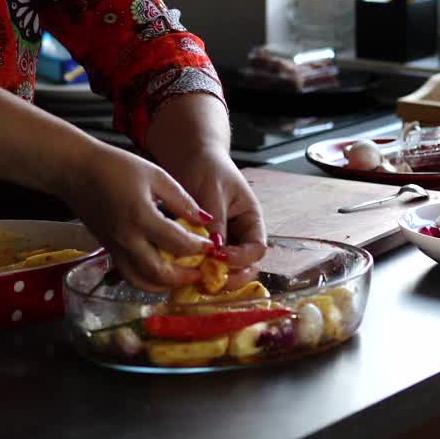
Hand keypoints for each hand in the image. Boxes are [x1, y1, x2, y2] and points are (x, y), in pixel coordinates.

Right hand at [57, 142, 216, 292]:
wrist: (76, 171)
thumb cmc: (116, 167)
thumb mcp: (155, 175)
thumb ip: (181, 200)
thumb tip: (205, 219)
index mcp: (141, 217)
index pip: (179, 243)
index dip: (199, 247)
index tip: (211, 245)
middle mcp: (127, 239)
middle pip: (161, 273)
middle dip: (186, 277)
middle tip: (201, 272)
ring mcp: (115, 248)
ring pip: (142, 282)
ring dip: (165, 285)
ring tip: (182, 278)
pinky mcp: (108, 250)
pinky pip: (129, 275)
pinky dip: (147, 280)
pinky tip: (160, 273)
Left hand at [161, 145, 267, 290]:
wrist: (190, 157)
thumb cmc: (208, 167)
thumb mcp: (214, 191)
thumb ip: (217, 220)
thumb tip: (215, 249)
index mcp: (251, 221)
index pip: (256, 249)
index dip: (242, 258)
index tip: (220, 258)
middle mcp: (240, 235)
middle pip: (245, 267)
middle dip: (231, 277)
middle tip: (210, 281)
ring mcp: (222, 242)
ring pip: (225, 270)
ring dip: (213, 279)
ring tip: (195, 280)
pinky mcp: (203, 245)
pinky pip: (204, 264)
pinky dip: (196, 271)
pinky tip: (183, 273)